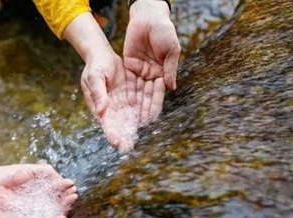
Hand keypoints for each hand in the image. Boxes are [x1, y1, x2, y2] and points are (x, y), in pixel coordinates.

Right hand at [81, 50, 138, 151]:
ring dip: (139, 125)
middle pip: (121, 126)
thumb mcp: (94, 78)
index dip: (112, 134)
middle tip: (130, 147)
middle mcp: (113, 108)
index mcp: (101, 107)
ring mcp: (124, 102)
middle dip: (126, 136)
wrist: (103, 54)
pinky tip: (152, 115)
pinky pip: (143, 103)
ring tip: (145, 131)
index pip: (106, 124)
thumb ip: (98, 93)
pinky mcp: (133, 95)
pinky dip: (148, 108)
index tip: (117, 142)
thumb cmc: (94, 67)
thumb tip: (101, 110)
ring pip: (134, 117)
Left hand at [124, 0, 180, 126]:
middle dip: (142, 110)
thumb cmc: (164, 30)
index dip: (154, 106)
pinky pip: (127, 83)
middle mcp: (152, 75)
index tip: (150, 118)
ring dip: (133, 106)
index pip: (158, 93)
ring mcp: (140, 72)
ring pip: (136, 92)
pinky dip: (125, 94)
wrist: (148, 16)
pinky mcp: (129, 66)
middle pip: (145, 96)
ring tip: (128, 119)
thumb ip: (170, 69)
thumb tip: (172, 88)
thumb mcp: (171, 49)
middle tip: (137, 125)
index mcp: (164, 72)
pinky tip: (122, 105)